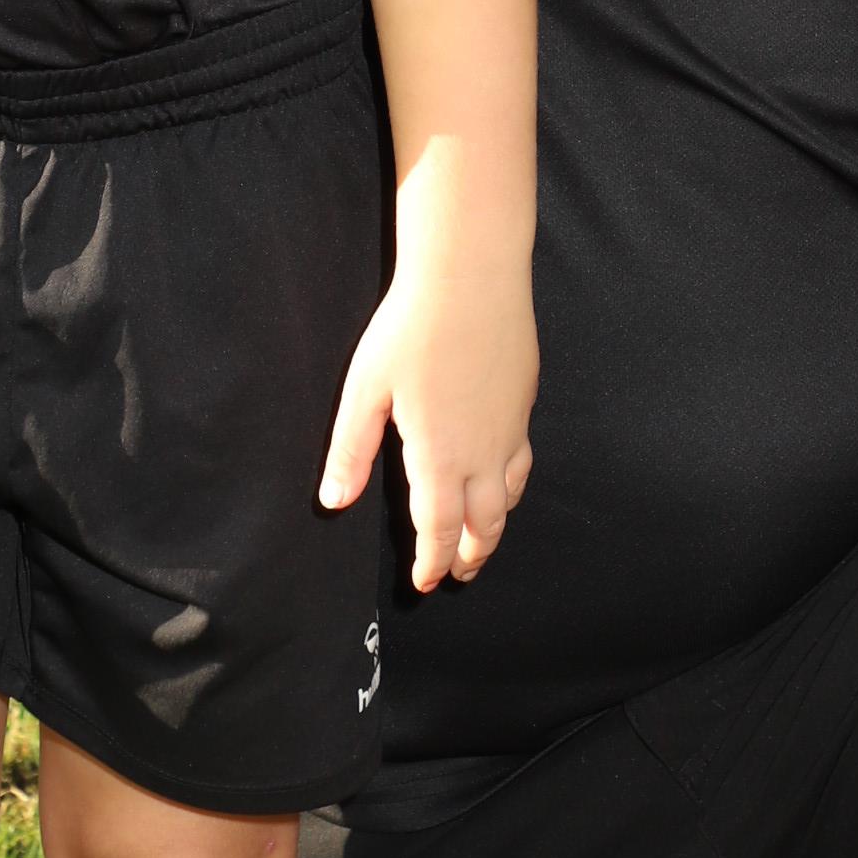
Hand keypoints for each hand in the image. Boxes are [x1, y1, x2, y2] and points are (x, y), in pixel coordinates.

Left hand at [319, 267, 536, 592]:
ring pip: (510, 497)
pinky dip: (512, 487)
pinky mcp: (524, 400)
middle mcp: (483, 452)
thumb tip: (333, 501)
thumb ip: (350, 451)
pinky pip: (522, 460)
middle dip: (470, 556)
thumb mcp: (366, 390)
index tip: (425, 582)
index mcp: (439, 457)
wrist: (472, 275)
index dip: (432, 563)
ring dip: (495, 527)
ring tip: (482, 540)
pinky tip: (502, 477)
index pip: (439, 530)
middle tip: (458, 574)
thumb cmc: (411, 327)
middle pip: (485, 525)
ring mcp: (510, 427)